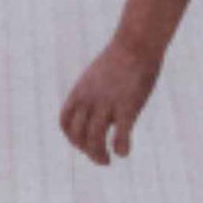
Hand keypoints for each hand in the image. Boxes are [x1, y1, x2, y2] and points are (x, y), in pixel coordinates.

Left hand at [60, 40, 159, 164]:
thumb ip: (94, 91)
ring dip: (98, 156)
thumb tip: (98, 106)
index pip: (65, 122)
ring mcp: (108, 103)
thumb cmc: (122, 57)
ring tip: (107, 160)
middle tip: (100, 157)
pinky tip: (124, 152)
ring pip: (94, 139)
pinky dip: (120, 149)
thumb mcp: (99, 74)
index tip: (84, 144)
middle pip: (77, 134)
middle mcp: (90, 99)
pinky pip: (120, 135)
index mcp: (80, 91)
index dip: (72, 138)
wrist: (137, 42)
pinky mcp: (128, 106)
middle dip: (86, 150)